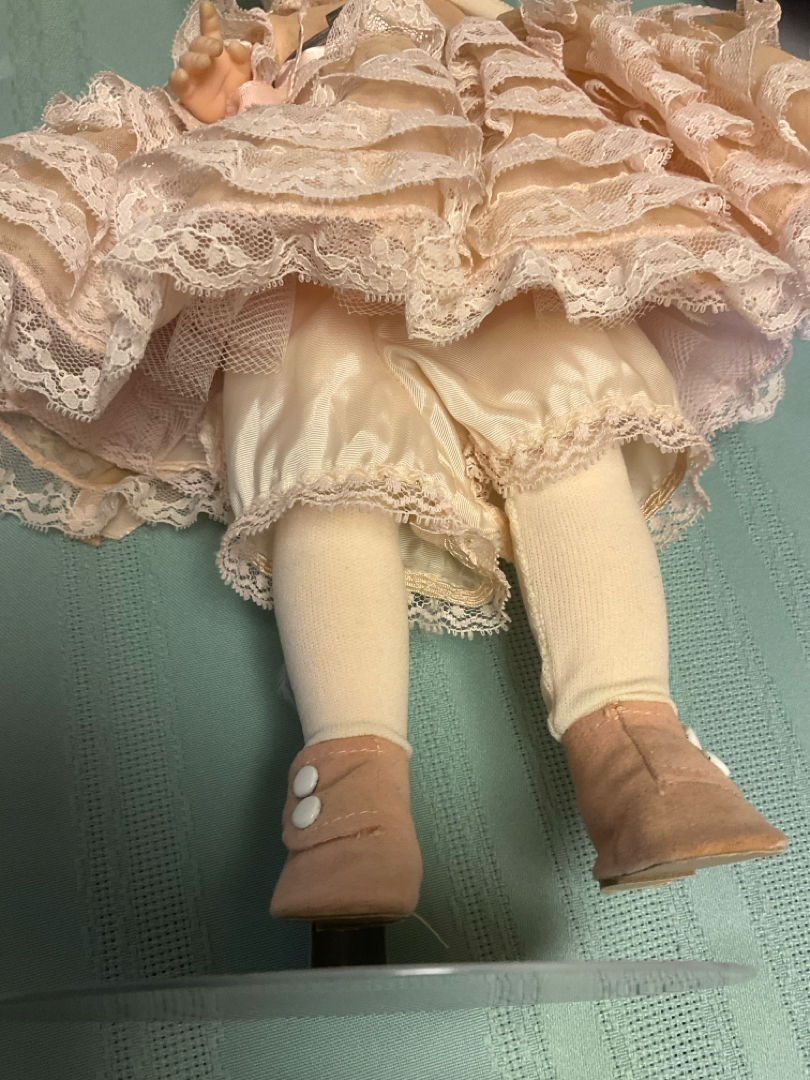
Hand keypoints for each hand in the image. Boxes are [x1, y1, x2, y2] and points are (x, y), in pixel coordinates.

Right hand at [168, 1, 252, 123]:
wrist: (236, 118)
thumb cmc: (239, 91)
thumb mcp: (246, 71)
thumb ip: (243, 56)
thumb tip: (235, 45)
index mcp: (217, 51)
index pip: (210, 30)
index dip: (207, 17)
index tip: (206, 5)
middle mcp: (202, 59)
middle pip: (198, 44)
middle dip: (205, 43)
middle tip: (216, 48)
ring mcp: (192, 75)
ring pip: (186, 60)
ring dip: (195, 58)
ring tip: (206, 62)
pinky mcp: (186, 92)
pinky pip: (177, 81)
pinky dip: (178, 77)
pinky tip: (183, 75)